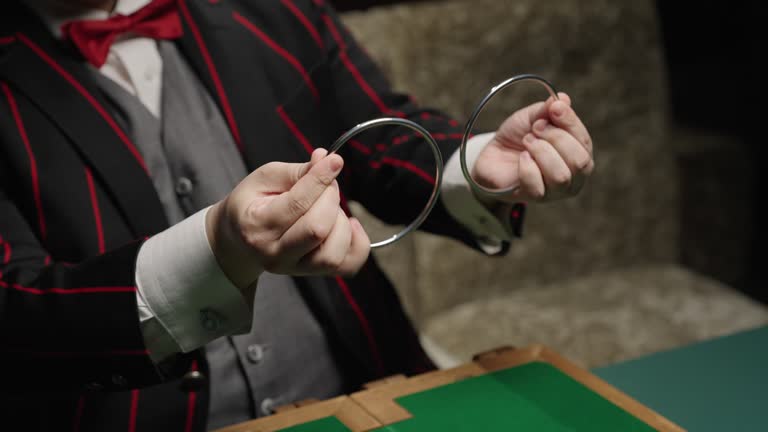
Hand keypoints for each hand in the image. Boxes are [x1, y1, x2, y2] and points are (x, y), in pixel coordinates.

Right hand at [206, 149, 370, 292]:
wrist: (239, 241)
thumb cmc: (252, 205)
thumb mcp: (264, 179)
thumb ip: (296, 171)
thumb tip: (324, 159)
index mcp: (258, 226)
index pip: (297, 203)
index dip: (321, 178)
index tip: (335, 161)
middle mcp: (275, 254)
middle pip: (318, 228)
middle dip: (330, 197)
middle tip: (326, 185)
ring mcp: (295, 268)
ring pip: (333, 252)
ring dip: (341, 222)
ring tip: (329, 207)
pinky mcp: (314, 273)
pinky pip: (348, 265)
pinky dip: (358, 243)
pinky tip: (349, 224)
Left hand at [472, 93, 593, 201]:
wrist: (493, 153)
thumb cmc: (518, 136)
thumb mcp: (532, 117)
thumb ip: (548, 109)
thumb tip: (563, 99)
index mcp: (579, 153)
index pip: (585, 141)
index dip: (570, 122)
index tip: (553, 109)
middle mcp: (574, 176)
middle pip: (580, 162)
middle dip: (556, 139)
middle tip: (534, 129)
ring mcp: (556, 191)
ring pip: (561, 176)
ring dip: (541, 152)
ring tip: (527, 142)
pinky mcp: (535, 198)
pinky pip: (538, 187)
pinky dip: (527, 167)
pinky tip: (522, 158)